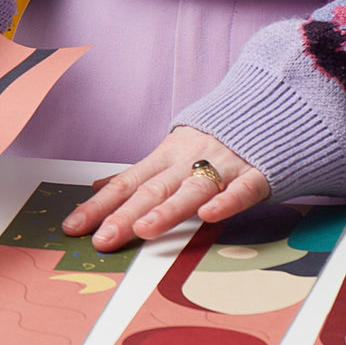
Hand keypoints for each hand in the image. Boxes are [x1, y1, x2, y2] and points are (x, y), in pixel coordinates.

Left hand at [62, 126, 270, 251]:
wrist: (273, 104)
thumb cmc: (215, 137)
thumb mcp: (171, 151)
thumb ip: (137, 174)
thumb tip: (97, 187)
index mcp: (165, 157)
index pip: (125, 184)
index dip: (98, 206)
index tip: (72, 227)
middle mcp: (188, 161)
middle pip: (151, 190)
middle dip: (124, 215)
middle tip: (102, 240)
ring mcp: (223, 165)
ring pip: (191, 189)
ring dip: (167, 211)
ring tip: (143, 230)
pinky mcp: (257, 173)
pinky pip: (241, 188)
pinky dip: (226, 201)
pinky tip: (209, 215)